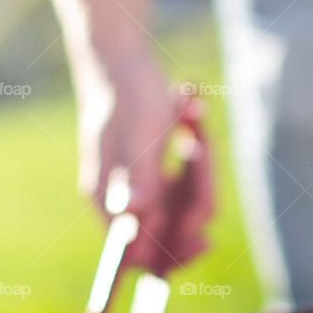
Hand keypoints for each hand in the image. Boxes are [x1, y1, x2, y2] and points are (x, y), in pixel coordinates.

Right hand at [76, 55, 214, 270]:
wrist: (119, 59)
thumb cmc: (127, 95)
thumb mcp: (138, 136)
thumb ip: (138, 181)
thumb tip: (132, 220)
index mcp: (107, 199)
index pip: (138, 253)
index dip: (172, 254)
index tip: (205, 242)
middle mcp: (120, 201)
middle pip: (170, 229)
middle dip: (195, 191)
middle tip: (200, 145)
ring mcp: (138, 189)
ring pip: (185, 203)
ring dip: (199, 164)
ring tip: (191, 115)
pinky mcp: (154, 174)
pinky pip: (187, 182)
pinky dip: (197, 154)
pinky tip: (190, 114)